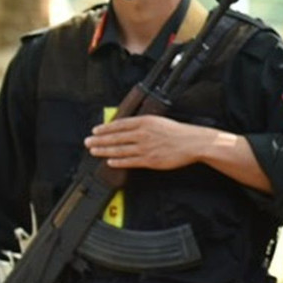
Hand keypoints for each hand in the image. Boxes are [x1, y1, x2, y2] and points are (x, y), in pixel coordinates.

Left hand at [85, 114, 204, 169]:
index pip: (119, 125)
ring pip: (119, 149)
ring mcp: (145, 148)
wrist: (193, 143)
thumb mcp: (160, 121)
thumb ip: (143, 124)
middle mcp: (142, 134)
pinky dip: (118, 162)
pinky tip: (110, 162)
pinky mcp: (149, 160)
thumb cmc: (179, 132)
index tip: (96, 130)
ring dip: (104, 150)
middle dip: (99, 140)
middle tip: (88, 141)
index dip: (105, 128)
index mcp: (145, 122)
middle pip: (115, 137)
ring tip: (94, 151)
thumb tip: (127, 126)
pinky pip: (129, 161)